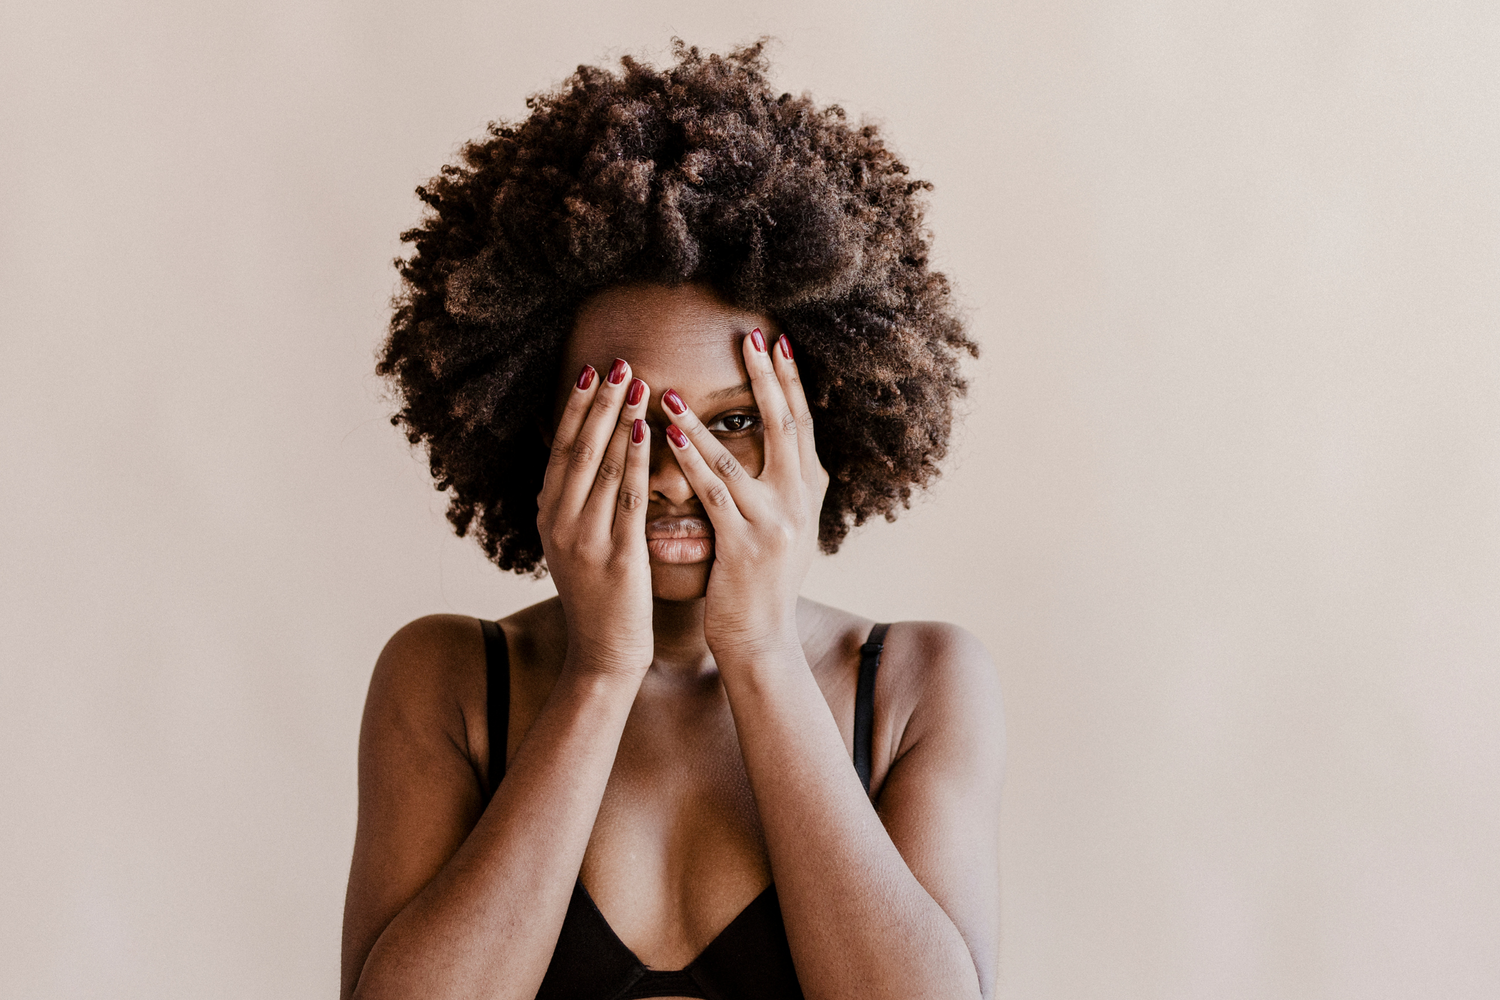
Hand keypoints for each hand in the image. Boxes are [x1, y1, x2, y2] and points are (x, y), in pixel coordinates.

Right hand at [537, 359, 654, 677]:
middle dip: (599, 402)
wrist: (602, 654)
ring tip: (636, 383)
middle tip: (618, 361)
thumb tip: (585, 459)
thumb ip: (578, 503)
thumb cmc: (599, 596)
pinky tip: (650, 432)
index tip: (592, 370)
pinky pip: (628, 499)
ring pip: (602, 466)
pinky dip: (638, 461)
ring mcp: (584, 539)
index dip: (577, 408)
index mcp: (549, 514)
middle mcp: (560, 521)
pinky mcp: (616, 557)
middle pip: (579, 448)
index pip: (562, 448)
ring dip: (619, 420)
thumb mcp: (575, 544)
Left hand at [659, 331, 828, 661]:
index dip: (790, 379)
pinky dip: (691, 462)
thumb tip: (779, 439)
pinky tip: (669, 437)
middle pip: (786, 425)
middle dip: (767, 378)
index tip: (776, 340)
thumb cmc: (762, 579)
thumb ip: (783, 484)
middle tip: (749, 336)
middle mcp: (802, 500)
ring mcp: (776, 523)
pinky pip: (713, 494)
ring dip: (701, 421)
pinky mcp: (746, 545)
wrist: (761, 637)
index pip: (803, 421)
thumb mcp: (785, 525)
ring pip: (737, 458)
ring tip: (670, 390)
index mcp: (810, 490)